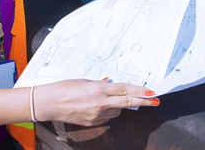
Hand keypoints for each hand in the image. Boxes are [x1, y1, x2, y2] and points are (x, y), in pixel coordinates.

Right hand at [33, 80, 158, 126]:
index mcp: (99, 89)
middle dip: (143, 101)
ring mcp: (97, 115)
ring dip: (117, 106)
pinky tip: (94, 107)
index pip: (125, 90)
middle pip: (128, 102)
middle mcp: (100, 103)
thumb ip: (101, 85)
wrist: (49, 103)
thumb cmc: (64, 88)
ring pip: (117, 111)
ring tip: (103, 100)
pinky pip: (106, 117)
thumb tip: (113, 86)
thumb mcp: (85, 81)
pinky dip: (106, 112)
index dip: (140, 91)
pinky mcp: (93, 123)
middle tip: (156, 101)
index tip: (152, 92)